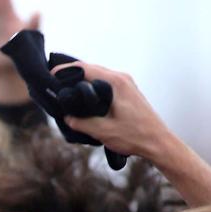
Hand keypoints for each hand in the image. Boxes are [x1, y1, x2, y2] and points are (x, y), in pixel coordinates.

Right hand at [52, 62, 171, 160]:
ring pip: (99, 76)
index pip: (86, 68)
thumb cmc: (135, 136)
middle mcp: (122, 79)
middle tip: (54, 83)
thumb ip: (82, 123)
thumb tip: (67, 117)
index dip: (66, 70)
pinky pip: (105, 83)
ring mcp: (127, 84)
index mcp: (116, 83)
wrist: (159, 143)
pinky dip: (92, 86)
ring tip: (65, 89)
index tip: (51, 74)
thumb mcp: (103, 131)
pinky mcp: (128, 92)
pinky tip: (83, 98)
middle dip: (72, 74)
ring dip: (82, 80)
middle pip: (92, 69)